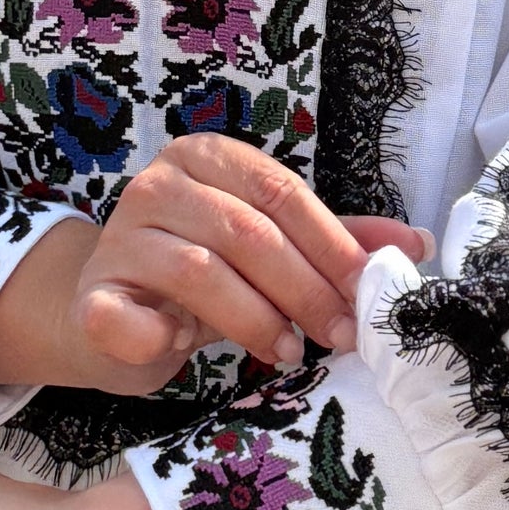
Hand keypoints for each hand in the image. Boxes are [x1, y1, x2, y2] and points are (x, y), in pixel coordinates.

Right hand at [75, 135, 423, 373]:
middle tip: (341, 335)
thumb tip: (417, 244)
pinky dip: (160, 335)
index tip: (368, 293)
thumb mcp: (269, 249)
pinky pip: (124, 315)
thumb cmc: (202, 274)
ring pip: (199, 270)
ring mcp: (119, 238)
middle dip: (305, 288)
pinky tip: (186, 348)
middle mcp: (157, 184)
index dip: (332, 245)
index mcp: (207, 158)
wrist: (112, 311)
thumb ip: (334, 242)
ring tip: (288, 351)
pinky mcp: (92, 294)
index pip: (282, 193)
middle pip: (247, 231)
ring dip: (254, 318)